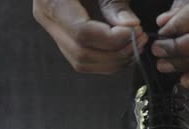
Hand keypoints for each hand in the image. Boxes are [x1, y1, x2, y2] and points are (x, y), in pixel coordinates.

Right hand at [33, 0, 148, 73]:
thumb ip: (115, 3)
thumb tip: (130, 26)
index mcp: (51, 1)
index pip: (82, 32)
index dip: (112, 38)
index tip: (136, 31)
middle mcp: (48, 19)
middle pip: (82, 53)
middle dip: (117, 53)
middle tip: (140, 39)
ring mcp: (55, 32)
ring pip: (84, 63)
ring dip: (116, 61)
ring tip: (136, 44)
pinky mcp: (66, 39)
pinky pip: (86, 61)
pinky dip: (110, 61)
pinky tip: (126, 49)